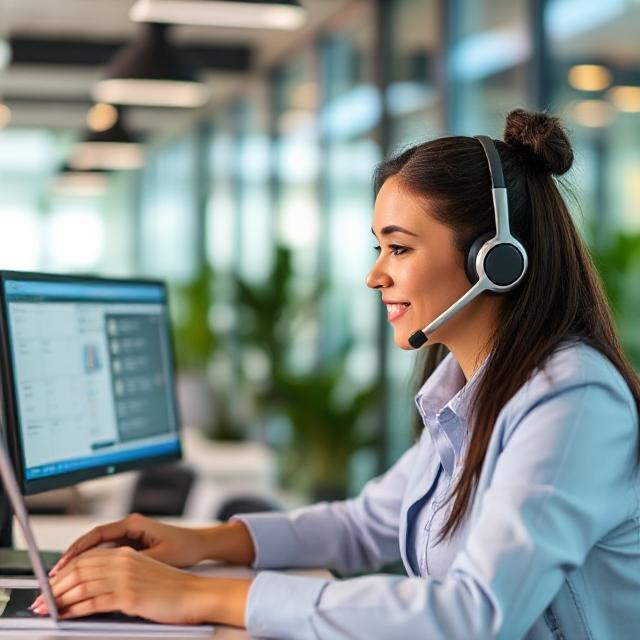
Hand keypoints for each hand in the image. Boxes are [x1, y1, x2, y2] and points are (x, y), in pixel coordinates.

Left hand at [32, 547, 250, 625]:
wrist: (193, 594)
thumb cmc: (170, 587)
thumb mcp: (143, 571)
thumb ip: (119, 572)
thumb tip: (91, 584)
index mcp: (126, 553)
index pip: (86, 557)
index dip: (64, 570)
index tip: (50, 583)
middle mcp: (123, 561)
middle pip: (79, 570)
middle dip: (55, 586)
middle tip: (41, 600)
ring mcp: (125, 578)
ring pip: (82, 586)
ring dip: (59, 599)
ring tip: (47, 610)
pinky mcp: (128, 597)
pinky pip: (93, 603)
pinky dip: (74, 611)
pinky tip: (65, 616)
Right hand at [50, 513, 208, 574]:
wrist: (199, 544)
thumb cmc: (183, 547)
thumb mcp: (158, 556)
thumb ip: (135, 561)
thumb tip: (112, 570)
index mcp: (134, 523)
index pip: (97, 534)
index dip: (78, 549)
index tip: (64, 563)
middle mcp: (129, 526)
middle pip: (93, 540)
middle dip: (74, 556)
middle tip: (56, 574)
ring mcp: (130, 535)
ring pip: (98, 547)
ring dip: (82, 561)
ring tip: (64, 578)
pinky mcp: (132, 544)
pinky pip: (107, 553)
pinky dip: (95, 563)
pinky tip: (84, 578)